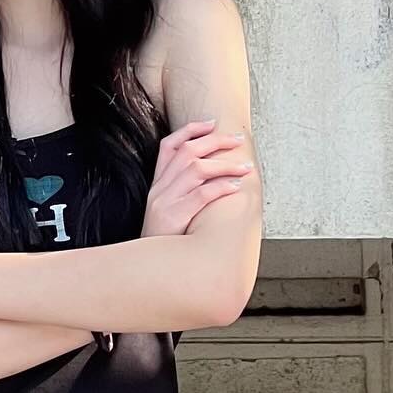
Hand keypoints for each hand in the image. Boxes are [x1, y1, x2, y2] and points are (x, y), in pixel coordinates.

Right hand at [142, 120, 253, 236]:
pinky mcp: (173, 217)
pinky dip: (220, 187)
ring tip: (245, 167)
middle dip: (216, 142)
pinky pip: (200, 195)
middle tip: (238, 140)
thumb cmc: (164, 243)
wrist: (147, 269)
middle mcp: (159, 190)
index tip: (211, 124)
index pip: (168, 146)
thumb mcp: (166, 214)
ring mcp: (164, 202)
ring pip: (196, 169)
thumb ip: (181, 194)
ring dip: (224, 165)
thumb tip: (210, 178)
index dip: (190, 130)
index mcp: (157, 186)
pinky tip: (235, 187)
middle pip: (187, 152)